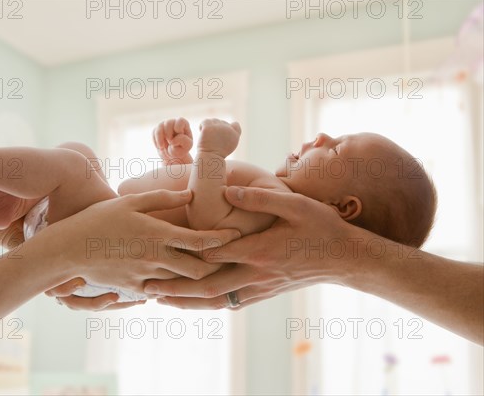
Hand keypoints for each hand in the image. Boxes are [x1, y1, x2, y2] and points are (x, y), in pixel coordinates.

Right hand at [39, 189, 240, 309]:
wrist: (69, 249)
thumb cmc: (100, 219)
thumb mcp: (130, 202)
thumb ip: (162, 198)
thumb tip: (191, 193)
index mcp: (158, 234)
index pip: (201, 241)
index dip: (222, 239)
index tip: (236, 235)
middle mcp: (156, 258)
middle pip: (199, 269)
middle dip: (215, 265)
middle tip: (224, 257)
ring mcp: (146, 276)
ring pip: (182, 282)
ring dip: (195, 277)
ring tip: (204, 267)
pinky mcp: (134, 288)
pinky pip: (161, 288)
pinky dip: (171, 283)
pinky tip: (172, 275)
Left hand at [144, 186, 354, 308]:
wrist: (345, 258)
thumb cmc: (322, 227)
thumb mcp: (295, 205)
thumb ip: (260, 198)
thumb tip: (229, 189)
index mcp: (259, 251)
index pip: (213, 255)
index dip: (185, 255)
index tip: (160, 251)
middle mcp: (256, 274)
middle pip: (207, 287)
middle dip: (176, 289)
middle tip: (148, 290)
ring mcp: (261, 287)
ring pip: (218, 301)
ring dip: (189, 303)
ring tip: (163, 301)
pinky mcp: (266, 292)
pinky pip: (233, 303)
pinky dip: (211, 305)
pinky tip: (197, 304)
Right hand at [153, 118, 193, 163]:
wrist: (172, 155)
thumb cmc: (182, 148)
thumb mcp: (187, 146)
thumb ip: (183, 141)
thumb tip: (173, 140)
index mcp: (184, 124)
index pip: (180, 121)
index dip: (178, 129)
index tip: (178, 137)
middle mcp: (174, 122)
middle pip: (168, 123)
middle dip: (168, 135)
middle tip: (170, 143)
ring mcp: (165, 125)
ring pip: (160, 126)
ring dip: (160, 138)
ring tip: (162, 147)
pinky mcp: (157, 130)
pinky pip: (154, 132)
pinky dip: (156, 141)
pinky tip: (160, 146)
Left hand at [197, 119, 240, 157]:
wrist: (209, 158)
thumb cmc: (218, 154)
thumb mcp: (229, 145)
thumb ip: (232, 135)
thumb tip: (233, 123)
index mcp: (235, 135)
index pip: (235, 125)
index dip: (227, 128)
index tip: (221, 135)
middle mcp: (228, 129)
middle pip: (221, 122)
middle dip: (215, 128)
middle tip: (211, 139)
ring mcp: (218, 127)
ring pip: (212, 121)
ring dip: (209, 127)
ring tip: (207, 137)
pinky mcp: (208, 127)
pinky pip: (204, 121)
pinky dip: (201, 126)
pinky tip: (201, 132)